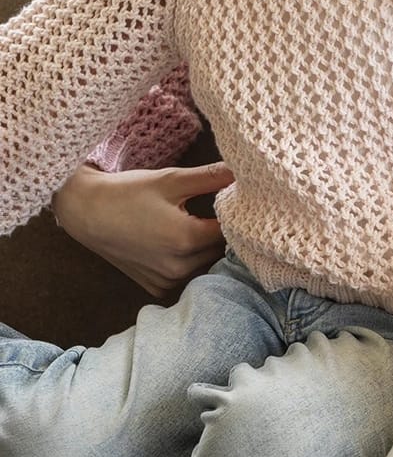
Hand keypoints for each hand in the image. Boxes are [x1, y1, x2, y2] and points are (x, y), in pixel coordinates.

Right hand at [52, 162, 233, 296]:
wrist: (86, 212)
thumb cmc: (129, 192)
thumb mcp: (172, 180)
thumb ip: (211, 177)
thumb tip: (243, 169)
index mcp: (186, 239)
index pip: (231, 232)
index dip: (237, 217)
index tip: (239, 204)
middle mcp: (178, 266)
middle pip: (219, 251)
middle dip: (224, 233)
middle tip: (223, 212)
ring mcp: (165, 280)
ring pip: (204, 265)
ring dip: (207, 249)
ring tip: (201, 224)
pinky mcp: (154, 286)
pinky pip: (185, 275)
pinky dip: (189, 261)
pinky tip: (181, 242)